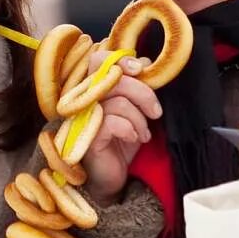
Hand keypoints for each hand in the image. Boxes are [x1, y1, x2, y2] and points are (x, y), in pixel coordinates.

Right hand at [80, 53, 162, 204]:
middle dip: (143, 93)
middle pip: (114, 78)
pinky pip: (113, 122)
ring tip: (144, 134)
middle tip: (156, 112)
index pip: (99, 60)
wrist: (113, 178)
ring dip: (140, 119)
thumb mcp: (136, 111)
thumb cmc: (122, 142)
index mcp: (95, 89)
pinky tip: (133, 139)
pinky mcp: (86, 136)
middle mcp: (84, 99)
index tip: (140, 69)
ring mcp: (82, 117)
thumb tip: (145, 62)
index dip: (121, 59)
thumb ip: (138, 87)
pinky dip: (130, 129)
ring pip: (119, 102)